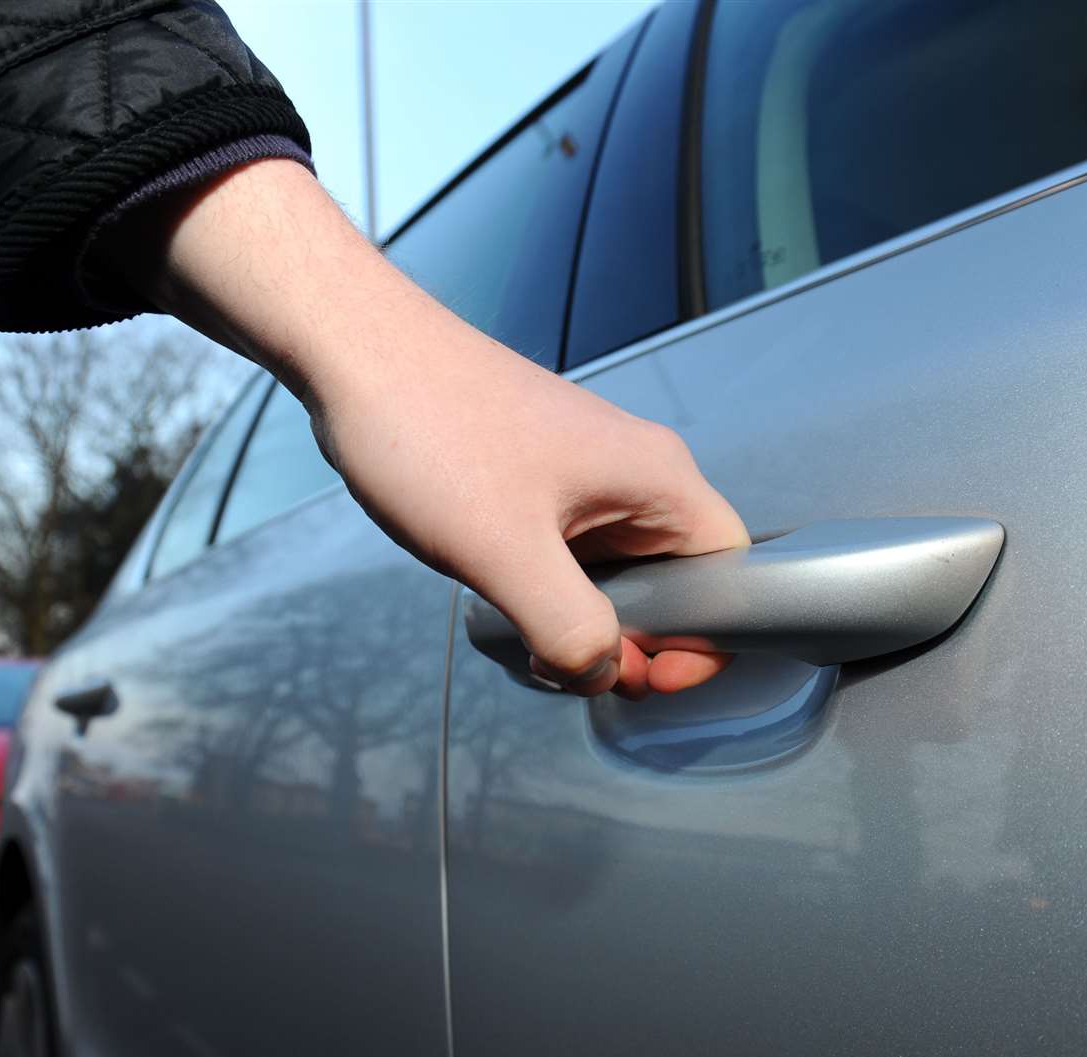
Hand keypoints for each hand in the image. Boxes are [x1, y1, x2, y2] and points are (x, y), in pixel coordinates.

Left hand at [107, 159, 748, 697]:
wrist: (355, 353)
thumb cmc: (430, 430)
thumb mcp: (505, 551)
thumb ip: (570, 629)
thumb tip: (602, 673)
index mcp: (656, 478)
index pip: (732, 575)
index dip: (704, 640)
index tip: (643, 673)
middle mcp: (635, 476)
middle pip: (676, 586)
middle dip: (634, 642)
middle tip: (572, 667)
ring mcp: (587, 478)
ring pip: (619, 579)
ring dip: (582, 624)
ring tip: (524, 640)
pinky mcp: (541, 484)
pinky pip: (571, 560)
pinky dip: (547, 596)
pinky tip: (499, 605)